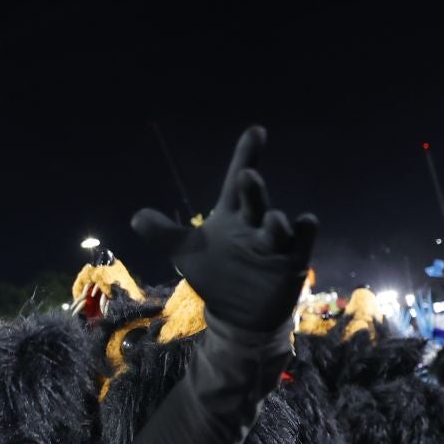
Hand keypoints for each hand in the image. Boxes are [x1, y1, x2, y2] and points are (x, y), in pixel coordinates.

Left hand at [131, 126, 317, 333]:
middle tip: (248, 175)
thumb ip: (164, 234)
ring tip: (273, 218)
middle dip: (253, 190)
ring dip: (276, 222)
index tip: (256, 131)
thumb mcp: (187, 253)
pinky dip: (305, 235)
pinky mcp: (291, 264)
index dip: (247, 155)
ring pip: (278, 228)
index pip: (237, 181)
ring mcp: (275, 244)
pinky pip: (302, 246)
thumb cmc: (217, 274)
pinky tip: (306, 222)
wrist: (238, 312)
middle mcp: (255, 224)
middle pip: (255, 202)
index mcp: (233, 214)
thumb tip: (137, 218)